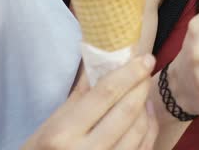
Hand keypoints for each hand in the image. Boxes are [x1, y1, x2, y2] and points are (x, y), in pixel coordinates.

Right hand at [23, 55, 157, 149]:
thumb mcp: (49, 126)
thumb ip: (79, 96)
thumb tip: (101, 62)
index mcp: (63, 133)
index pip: (105, 94)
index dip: (129, 73)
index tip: (144, 58)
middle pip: (127, 111)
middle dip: (141, 85)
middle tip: (146, 68)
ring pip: (139, 129)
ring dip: (145, 105)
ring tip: (142, 90)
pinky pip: (144, 147)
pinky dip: (149, 126)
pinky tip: (146, 113)